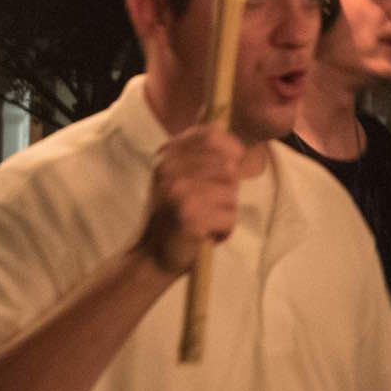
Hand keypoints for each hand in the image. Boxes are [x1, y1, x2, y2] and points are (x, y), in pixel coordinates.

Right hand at [138, 125, 242, 274]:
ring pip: (231, 195)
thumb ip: (203, 159)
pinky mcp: (190, 218)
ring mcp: (179, 193)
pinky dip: (224, 230)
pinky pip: (229, 218)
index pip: (211, 135)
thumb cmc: (173, 215)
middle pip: (228, 167)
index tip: (231, 166)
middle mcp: (170, 170)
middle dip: (228, 190)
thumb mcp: (179, 179)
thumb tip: (238, 149)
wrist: (152, 255)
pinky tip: (206, 234)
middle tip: (208, 206)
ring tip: (206, 221)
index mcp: (167, 156)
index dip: (231, 149)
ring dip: (226, 213)